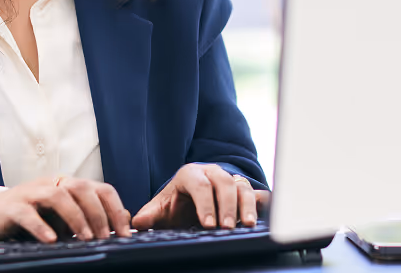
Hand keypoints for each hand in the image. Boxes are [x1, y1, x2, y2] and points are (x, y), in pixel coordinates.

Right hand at [0, 176, 132, 242]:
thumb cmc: (35, 216)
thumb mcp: (66, 216)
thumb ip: (92, 216)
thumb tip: (125, 220)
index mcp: (70, 185)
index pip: (101, 189)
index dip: (115, 209)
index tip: (125, 233)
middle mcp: (53, 184)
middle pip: (81, 188)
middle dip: (97, 214)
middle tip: (105, 238)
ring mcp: (32, 193)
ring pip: (57, 196)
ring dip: (75, 217)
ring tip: (84, 238)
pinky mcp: (13, 207)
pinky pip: (28, 214)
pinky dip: (41, 226)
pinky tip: (51, 240)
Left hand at [132, 164, 269, 230]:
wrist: (190, 200)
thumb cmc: (177, 204)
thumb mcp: (162, 209)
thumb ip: (150, 215)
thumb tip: (137, 222)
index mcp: (190, 174)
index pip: (199, 184)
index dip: (205, 204)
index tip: (208, 224)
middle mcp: (212, 173)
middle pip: (224, 182)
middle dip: (226, 206)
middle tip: (227, 228)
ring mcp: (230, 180)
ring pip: (242, 187)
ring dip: (246, 206)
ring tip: (247, 225)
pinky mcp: (244, 191)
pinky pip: (256, 194)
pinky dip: (261, 204)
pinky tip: (263, 217)